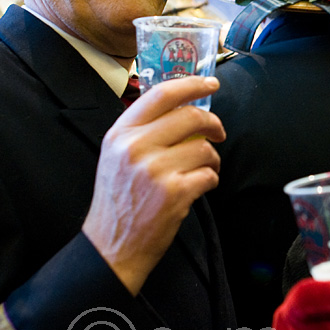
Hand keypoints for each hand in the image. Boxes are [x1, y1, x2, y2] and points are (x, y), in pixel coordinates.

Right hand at [83, 76, 225, 294]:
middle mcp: (135, 147)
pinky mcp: (174, 193)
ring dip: (212, 159)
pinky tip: (198, 187)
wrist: (111, 246)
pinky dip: (210, 180)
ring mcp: (155, 170)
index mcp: (120, 133)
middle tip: (218, 134)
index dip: (192, 85)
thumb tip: (183, 107)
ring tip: (202, 170)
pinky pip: (209, 174)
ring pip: (204, 148)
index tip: (211, 83)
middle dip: (213, 124)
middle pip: (191, 117)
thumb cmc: (118, 200)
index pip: (161, 94)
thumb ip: (143, 130)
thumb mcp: (116, 156)